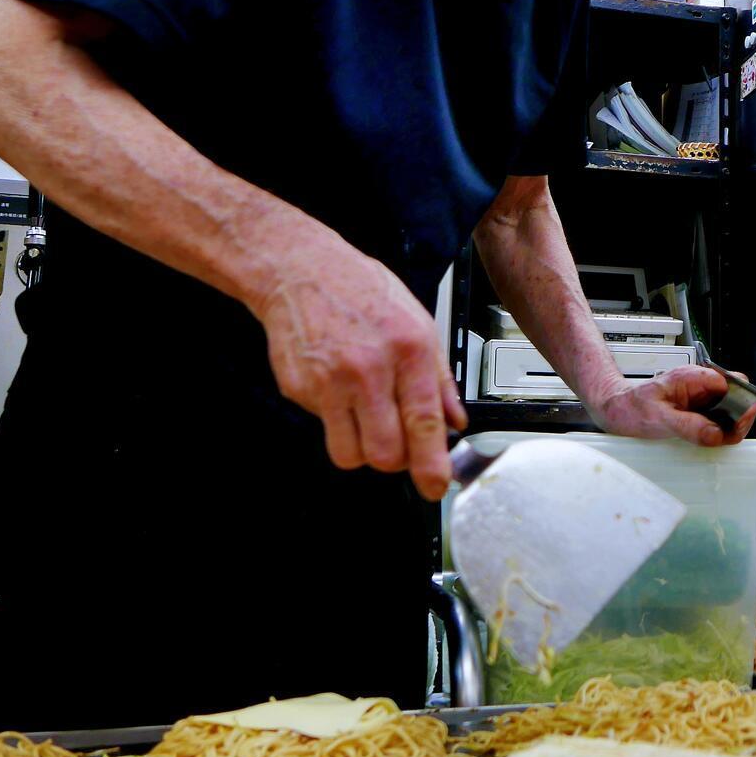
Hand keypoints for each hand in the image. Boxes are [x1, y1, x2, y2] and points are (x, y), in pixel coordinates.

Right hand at [251, 231, 465, 500]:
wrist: (301, 270)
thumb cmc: (362, 292)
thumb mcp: (419, 322)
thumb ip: (440, 379)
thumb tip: (456, 422)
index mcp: (408, 349)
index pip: (424, 423)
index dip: (431, 464)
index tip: (435, 486)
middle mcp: (369, 368)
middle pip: (385, 453)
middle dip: (395, 461)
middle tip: (398, 446)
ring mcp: (330, 382)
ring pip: (350, 455)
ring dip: (363, 452)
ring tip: (368, 424)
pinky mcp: (300, 390)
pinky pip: (324, 430)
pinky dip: (336, 423)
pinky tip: (340, 392)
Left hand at [588, 365, 755, 446]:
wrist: (613, 410)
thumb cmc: (629, 406)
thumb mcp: (658, 417)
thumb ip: (689, 425)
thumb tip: (716, 434)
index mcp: (692, 378)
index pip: (730, 385)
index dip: (739, 403)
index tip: (740, 420)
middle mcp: (698, 386)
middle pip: (734, 397)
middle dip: (738, 417)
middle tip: (729, 435)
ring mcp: (697, 400)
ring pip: (727, 411)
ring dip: (728, 426)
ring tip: (719, 439)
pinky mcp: (694, 413)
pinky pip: (714, 421)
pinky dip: (717, 432)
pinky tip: (710, 440)